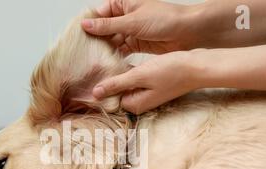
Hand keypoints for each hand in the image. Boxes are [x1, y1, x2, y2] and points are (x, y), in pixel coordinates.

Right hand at [81, 0, 196, 54]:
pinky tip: (107, 65)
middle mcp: (125, 16)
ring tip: (93, 62)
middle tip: (83, 55)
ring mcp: (130, 31)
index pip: (99, 14)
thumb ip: (108, 26)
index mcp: (123, 3)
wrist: (188, 32)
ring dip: (105, 51)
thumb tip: (86, 24)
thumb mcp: (132, 22)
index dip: (88, 26)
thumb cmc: (165, 19)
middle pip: (104, 30)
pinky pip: (121, 50)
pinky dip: (115, 57)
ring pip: (112, 41)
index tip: (77, 39)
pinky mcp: (137, 44)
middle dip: (95, 41)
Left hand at [93, 51, 198, 113]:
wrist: (198, 66)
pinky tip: (124, 61)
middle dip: (109, 81)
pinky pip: (135, 80)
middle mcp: (141, 102)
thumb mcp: (140, 76)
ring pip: (126, 85)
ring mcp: (147, 94)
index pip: (110, 99)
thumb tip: (95, 93)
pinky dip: (129, 72)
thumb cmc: (172, 71)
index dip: (101, 87)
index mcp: (135, 104)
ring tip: (108, 61)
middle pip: (117, 93)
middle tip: (96, 66)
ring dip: (119, 75)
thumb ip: (117, 84)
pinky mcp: (153, 85)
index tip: (91, 74)